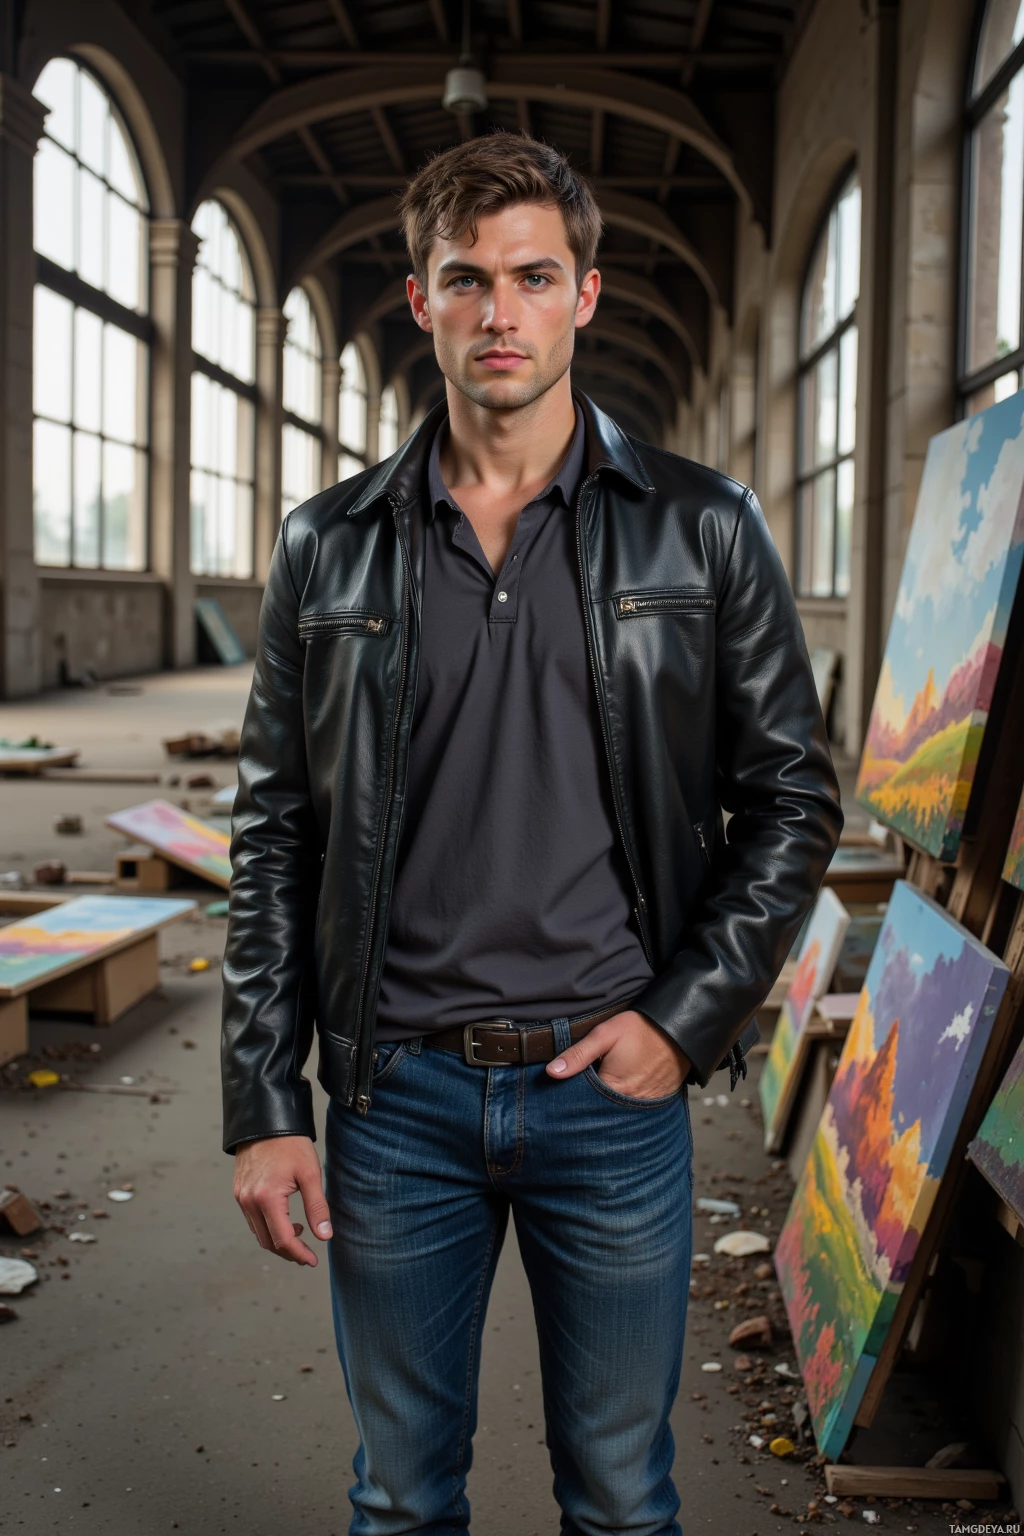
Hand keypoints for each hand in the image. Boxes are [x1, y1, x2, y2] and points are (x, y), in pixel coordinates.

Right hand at [233, 1135, 332, 1265]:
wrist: (267, 1121)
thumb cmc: (291, 1144)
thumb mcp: (310, 1173)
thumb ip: (317, 1207)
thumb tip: (325, 1236)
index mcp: (267, 1198)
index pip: (282, 1239)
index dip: (299, 1254)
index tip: (313, 1261)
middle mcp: (249, 1201)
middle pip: (268, 1241)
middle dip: (288, 1252)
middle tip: (308, 1254)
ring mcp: (241, 1197)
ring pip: (258, 1233)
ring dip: (278, 1240)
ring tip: (299, 1232)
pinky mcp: (239, 1191)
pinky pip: (252, 1220)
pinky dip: (268, 1227)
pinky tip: (285, 1219)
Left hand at [546, 1009, 691, 1098]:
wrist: (680, 1030)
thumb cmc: (642, 1029)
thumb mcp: (605, 1035)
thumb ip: (578, 1054)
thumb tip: (551, 1072)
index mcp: (613, 1089)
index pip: (583, 1105)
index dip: (571, 1099)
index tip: (560, 1096)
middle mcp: (630, 1104)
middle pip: (600, 1112)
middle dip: (588, 1106)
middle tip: (579, 1096)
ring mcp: (645, 1105)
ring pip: (617, 1112)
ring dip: (606, 1107)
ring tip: (598, 1097)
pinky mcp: (656, 1101)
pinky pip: (635, 1110)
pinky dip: (624, 1105)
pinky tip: (617, 1096)